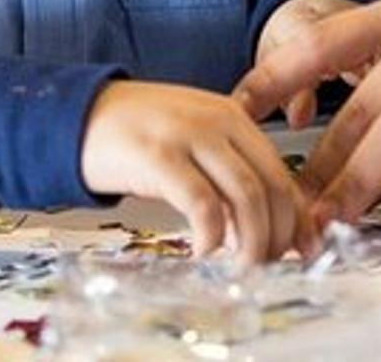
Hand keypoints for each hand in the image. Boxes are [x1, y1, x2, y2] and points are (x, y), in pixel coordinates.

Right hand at [79, 80, 316, 264]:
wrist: (78, 114)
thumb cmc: (136, 134)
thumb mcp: (193, 138)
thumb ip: (228, 168)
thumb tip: (267, 223)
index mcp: (232, 116)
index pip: (282, 172)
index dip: (297, 218)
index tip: (301, 250)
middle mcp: (216, 121)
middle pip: (271, 187)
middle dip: (278, 236)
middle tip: (269, 265)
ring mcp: (187, 135)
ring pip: (246, 196)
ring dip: (253, 242)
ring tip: (243, 266)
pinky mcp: (158, 156)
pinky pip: (202, 203)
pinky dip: (211, 235)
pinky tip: (204, 251)